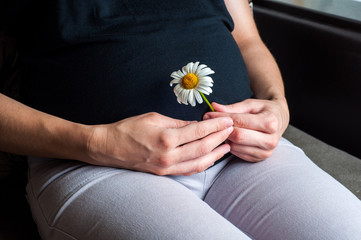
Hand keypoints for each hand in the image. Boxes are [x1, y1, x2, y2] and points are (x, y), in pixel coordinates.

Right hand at [86, 112, 232, 175]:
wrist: (108, 148)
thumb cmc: (127, 129)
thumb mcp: (153, 118)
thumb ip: (177, 122)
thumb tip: (195, 124)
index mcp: (166, 138)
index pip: (198, 131)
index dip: (215, 126)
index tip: (227, 120)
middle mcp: (168, 156)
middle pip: (203, 148)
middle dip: (220, 138)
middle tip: (232, 129)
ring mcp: (166, 167)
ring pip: (199, 163)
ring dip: (216, 154)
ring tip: (227, 145)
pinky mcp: (164, 173)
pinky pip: (188, 170)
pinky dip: (202, 164)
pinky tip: (211, 158)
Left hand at [203, 99, 288, 161]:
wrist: (278, 120)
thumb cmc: (263, 110)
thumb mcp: (250, 104)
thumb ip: (232, 108)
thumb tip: (213, 107)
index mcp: (271, 122)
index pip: (240, 122)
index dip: (222, 118)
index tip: (208, 114)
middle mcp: (271, 139)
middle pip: (238, 137)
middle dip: (222, 130)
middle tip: (210, 124)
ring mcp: (266, 152)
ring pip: (236, 147)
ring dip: (225, 139)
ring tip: (220, 130)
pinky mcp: (259, 158)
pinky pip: (238, 154)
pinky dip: (230, 146)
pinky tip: (228, 138)